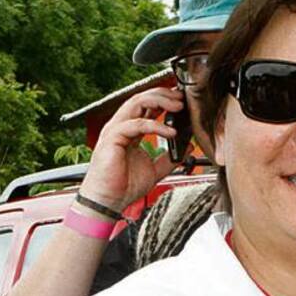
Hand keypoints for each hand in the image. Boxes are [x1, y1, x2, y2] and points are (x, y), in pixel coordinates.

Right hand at [79, 87, 183, 211]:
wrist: (109, 201)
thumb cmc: (124, 186)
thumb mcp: (155, 170)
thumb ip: (170, 157)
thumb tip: (186, 147)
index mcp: (130, 132)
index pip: (146, 107)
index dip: (164, 100)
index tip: (182, 100)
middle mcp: (121, 127)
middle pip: (141, 99)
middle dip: (163, 95)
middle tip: (182, 98)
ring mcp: (115, 131)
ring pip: (136, 104)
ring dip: (159, 101)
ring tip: (178, 106)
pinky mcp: (112, 139)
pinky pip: (135, 124)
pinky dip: (155, 126)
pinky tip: (171, 132)